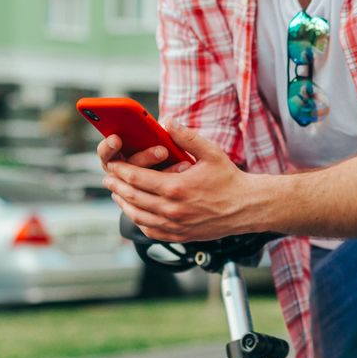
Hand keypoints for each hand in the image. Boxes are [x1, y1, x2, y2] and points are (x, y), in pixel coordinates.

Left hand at [103, 122, 262, 242]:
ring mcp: (175, 225)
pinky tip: (136, 214)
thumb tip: (167, 121)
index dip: (121, 170)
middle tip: (109, 179)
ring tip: (117, 195)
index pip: (137, 178)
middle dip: (116, 186)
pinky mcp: (179, 235)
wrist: (246, 206)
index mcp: (176, 187)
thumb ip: (186, 137)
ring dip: (123, 205)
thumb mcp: (210, 153)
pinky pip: (150, 232)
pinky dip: (139, 222)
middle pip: (132, 198)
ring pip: (138, 217)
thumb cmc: (230, 180)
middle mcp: (172, 209)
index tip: (113, 165)